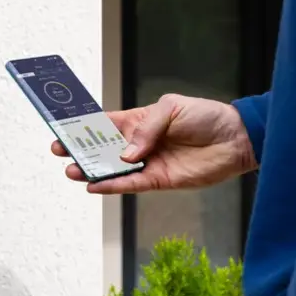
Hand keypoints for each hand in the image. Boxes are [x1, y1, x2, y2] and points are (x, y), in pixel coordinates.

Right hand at [51, 94, 256, 193]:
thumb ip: (146, 128)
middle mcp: (138, 144)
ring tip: (72, 170)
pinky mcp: (157, 180)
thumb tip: (126, 154)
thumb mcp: (171, 109)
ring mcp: (146, 163)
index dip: (84, 127)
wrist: (235, 138)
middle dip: (80, 150)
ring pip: (112, 169)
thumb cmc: (205, 116)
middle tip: (60, 151)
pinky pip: (130, 185)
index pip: (104, 124)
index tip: (64, 128)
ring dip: (91, 170)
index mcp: (138, 121)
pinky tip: (94, 185)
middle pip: (102, 149)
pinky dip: (112, 186)